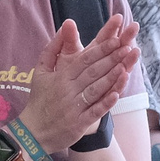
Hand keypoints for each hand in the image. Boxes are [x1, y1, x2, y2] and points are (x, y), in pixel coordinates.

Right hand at [17, 15, 141, 153]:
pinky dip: (105, 103)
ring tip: (126, 67)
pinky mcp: (78, 123)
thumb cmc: (39, 100)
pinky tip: (116, 94)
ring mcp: (74, 107)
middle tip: (127, 48)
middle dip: (111, 59)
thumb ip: (51, 49)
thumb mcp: (40, 72)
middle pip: (93, 72)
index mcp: (61, 77)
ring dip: (111, 78)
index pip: (84, 60)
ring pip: (95, 89)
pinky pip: (94, 111)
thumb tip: (64, 27)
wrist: (32, 133)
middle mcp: (68, 90)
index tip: (115, 40)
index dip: (100, 50)